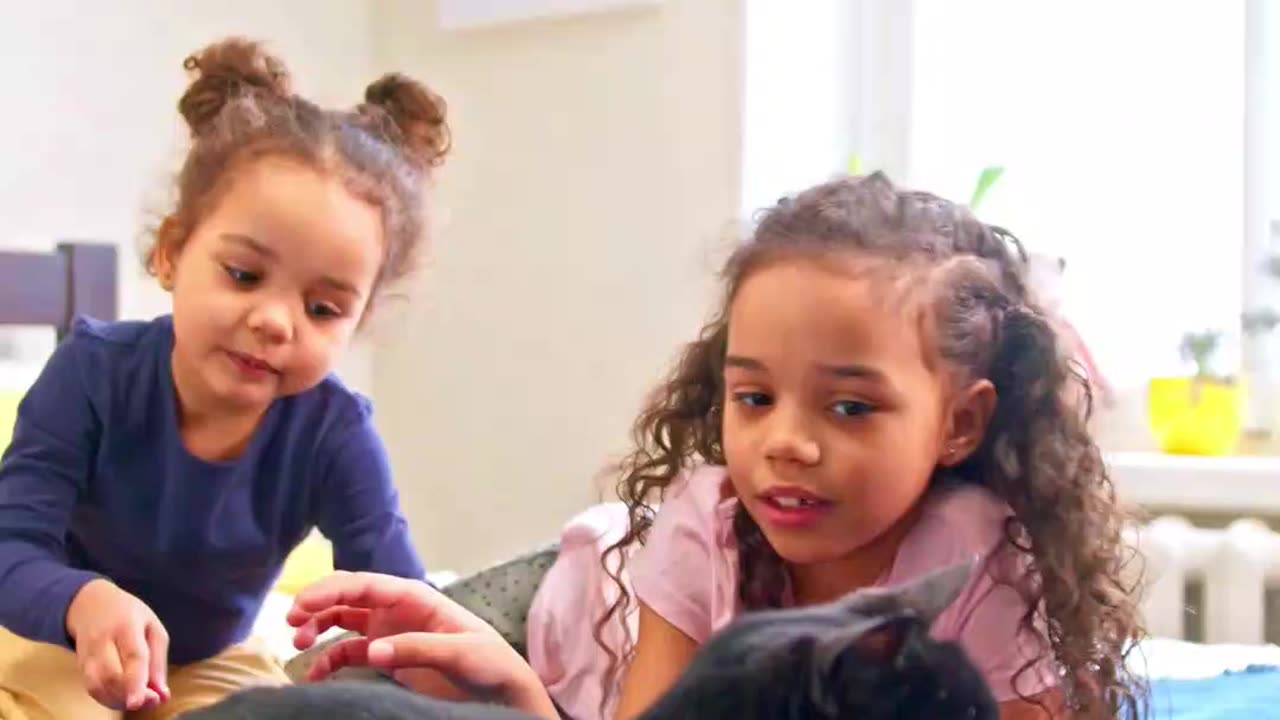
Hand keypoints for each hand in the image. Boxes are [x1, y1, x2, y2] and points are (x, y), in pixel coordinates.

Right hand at [65, 579, 170, 710]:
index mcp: (127, 626)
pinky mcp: (79, 665)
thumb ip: (158, 662)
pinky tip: (122, 698)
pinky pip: (91, 688)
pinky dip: (108, 699)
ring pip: (97, 686)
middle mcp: (103, 641)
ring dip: (118, 701)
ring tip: (138, 700)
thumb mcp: (152, 627)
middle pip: (111, 675)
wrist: (89, 604)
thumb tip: (163, 695)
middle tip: (150, 702)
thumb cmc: (128, 615)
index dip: (135, 682)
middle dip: (130, 695)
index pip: (132, 656)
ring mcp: (87, 654)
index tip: (138, 703)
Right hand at [287, 572, 557, 718]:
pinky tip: (316, 675)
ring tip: (300, 646)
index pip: (365, 584)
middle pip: (348, 597)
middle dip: (317, 605)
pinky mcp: (387, 655)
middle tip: (291, 624)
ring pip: (342, 621)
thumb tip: (373, 651)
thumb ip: (417, 648)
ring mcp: (389, 631)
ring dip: (318, 628)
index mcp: (414, 597)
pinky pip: (349, 652)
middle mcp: (397, 609)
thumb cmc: (488, 661)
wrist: (500, 688)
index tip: (301, 606)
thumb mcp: (458, 652)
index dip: (330, 590)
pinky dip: (329, 660)